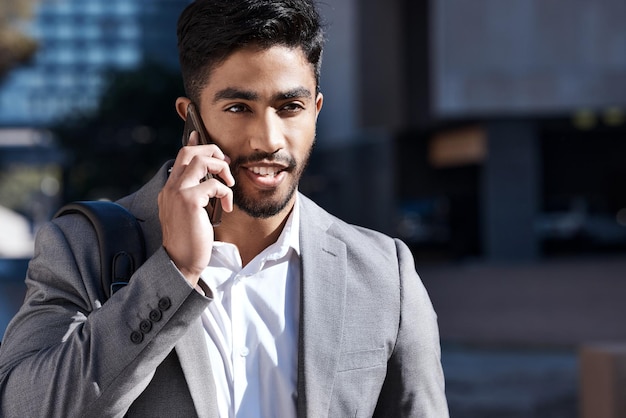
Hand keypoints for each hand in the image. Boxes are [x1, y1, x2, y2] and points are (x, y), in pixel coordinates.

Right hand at [158, 132, 234, 285]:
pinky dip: (226, 192)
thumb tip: (209, 184)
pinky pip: (214, 184)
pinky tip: (227, 206)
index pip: (180, 157)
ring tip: (229, 182)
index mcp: (169, 190)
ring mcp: (177, 193)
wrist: (180, 262)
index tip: (201, 136)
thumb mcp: (189, 214)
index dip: (193, 144)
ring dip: (221, 168)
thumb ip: (194, 196)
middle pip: (189, 152)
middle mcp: (170, 188)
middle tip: (226, 164)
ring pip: (201, 161)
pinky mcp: (189, 201)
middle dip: (211, 151)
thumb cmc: (189, 241)